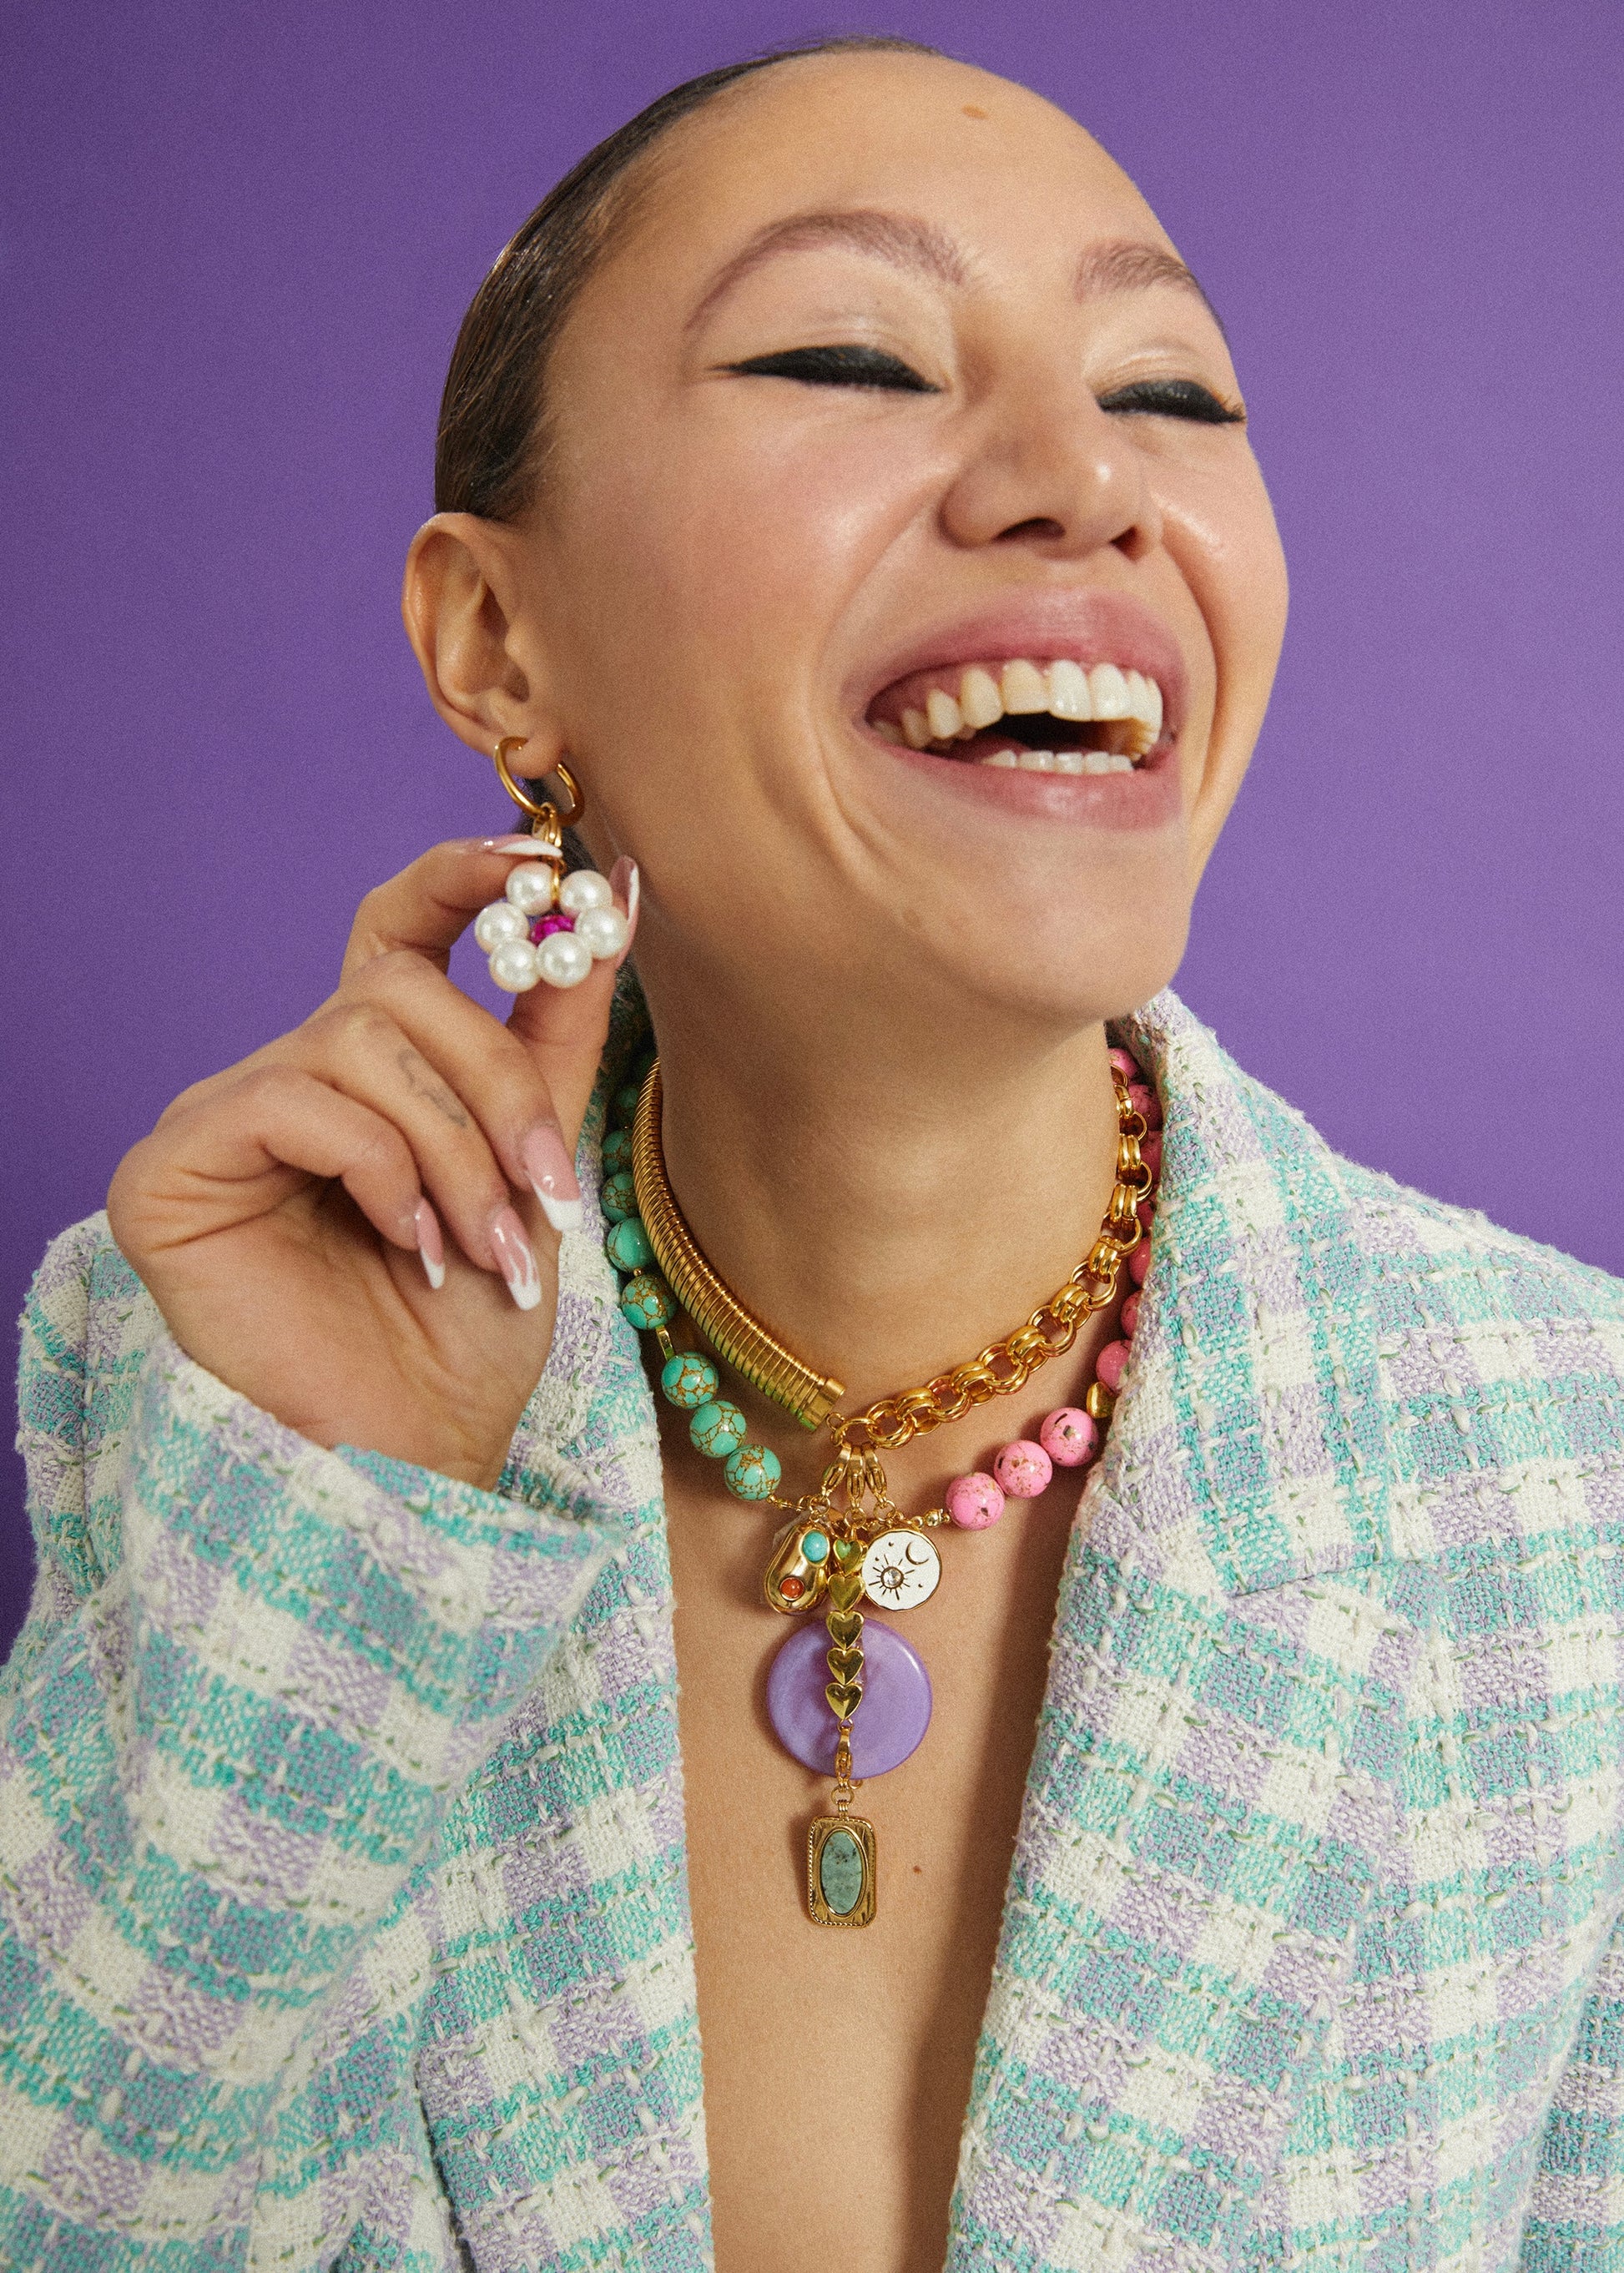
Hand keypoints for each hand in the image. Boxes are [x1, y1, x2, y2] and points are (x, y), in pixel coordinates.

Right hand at [107, 840, 636, 1488]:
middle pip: (401, 988)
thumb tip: (615, 893)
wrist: (418, 1455)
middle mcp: (295, 1077)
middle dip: (497, 1080)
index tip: (542, 863)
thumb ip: (558, 1032)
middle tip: (548, 1184)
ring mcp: (228, 1116)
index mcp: (377, 1072)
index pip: (402, 928)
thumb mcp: (538, 1161)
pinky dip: (379, 1167)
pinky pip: (294, 1098)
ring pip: (357, 1040)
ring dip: (454, 1148)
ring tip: (484, 1248)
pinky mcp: (173, 1165)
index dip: (463, 878)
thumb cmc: (471, 1330)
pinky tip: (408, 1246)